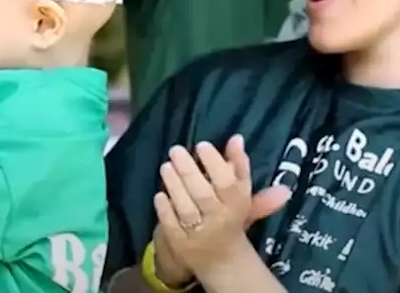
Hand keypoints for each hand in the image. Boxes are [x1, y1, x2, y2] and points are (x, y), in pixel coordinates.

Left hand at [152, 136, 290, 276]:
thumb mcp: (240, 196)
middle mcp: (220, 221)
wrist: (222, 260)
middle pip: (204, 194)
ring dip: (174, 185)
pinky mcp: (181, 244)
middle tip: (176, 150)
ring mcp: (199, 234)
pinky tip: (159, 194)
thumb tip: (237, 138)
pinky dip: (165, 208)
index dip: (215, 164)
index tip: (202, 146)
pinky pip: (171, 225)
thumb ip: (240, 168)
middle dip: (188, 171)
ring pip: (186, 208)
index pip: (228, 184)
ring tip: (166, 166)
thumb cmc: (230, 218)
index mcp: (237, 207)